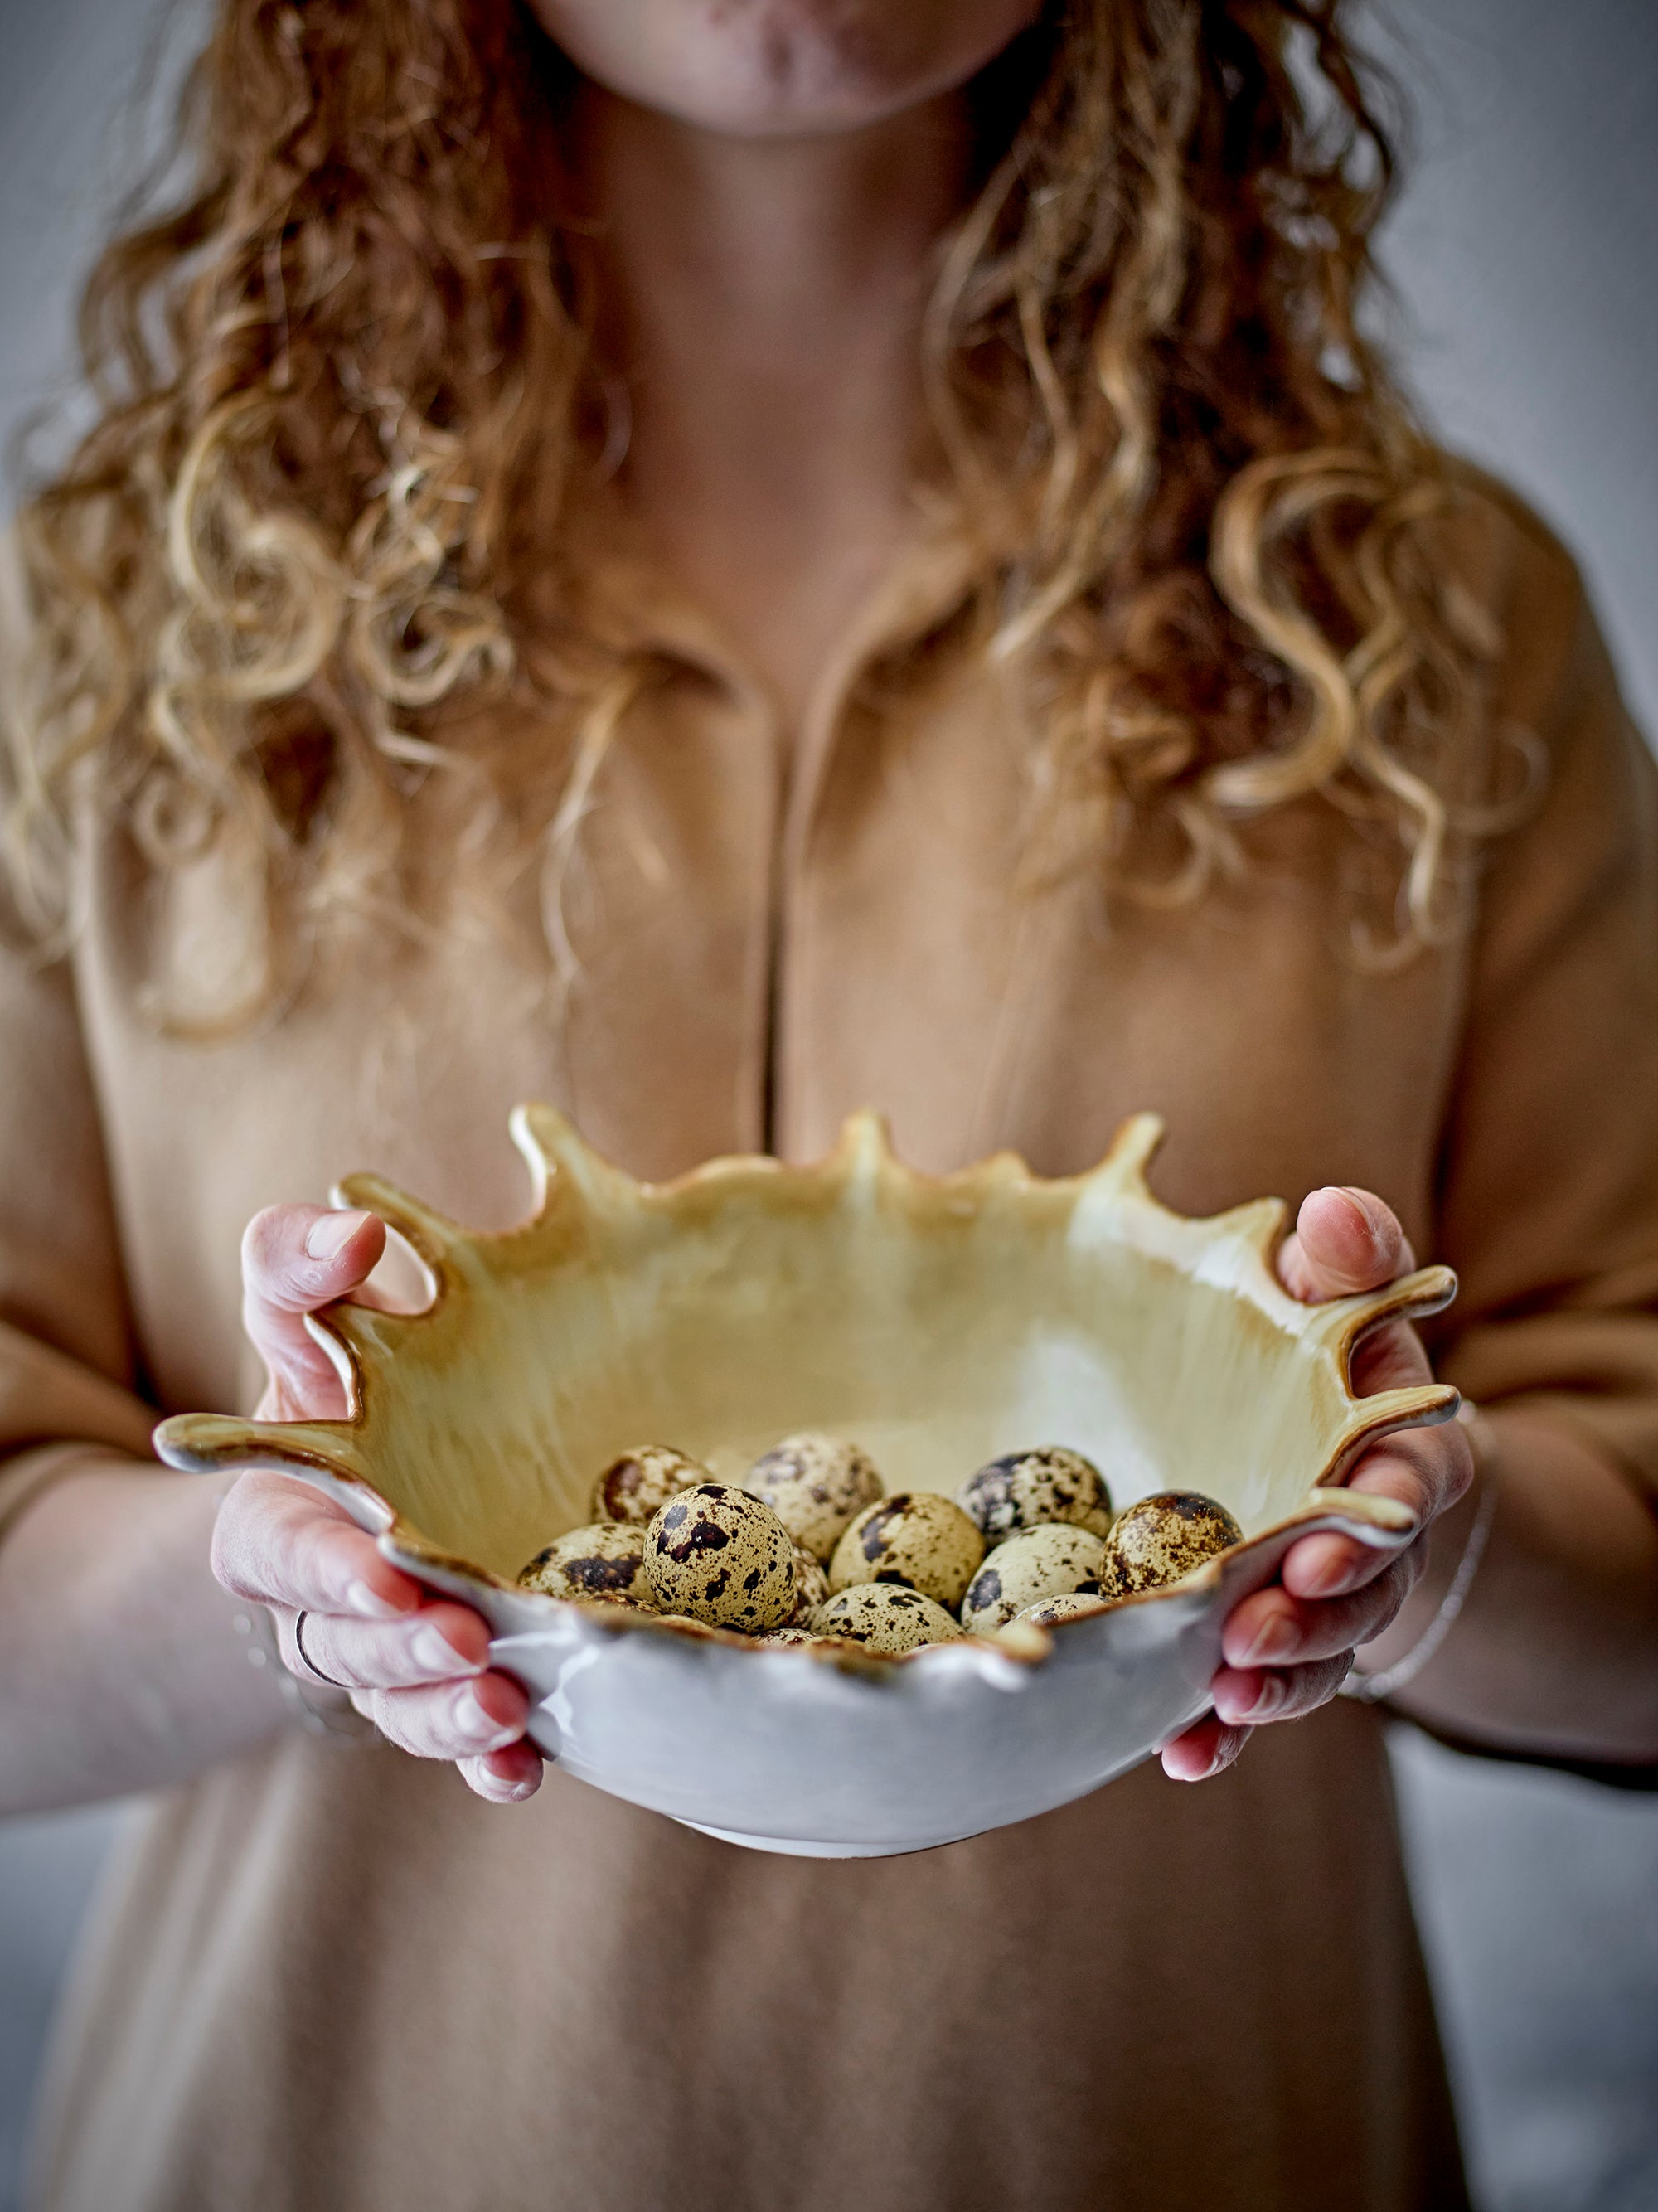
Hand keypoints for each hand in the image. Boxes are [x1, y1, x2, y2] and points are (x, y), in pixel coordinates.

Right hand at [211, 1203, 543, 1802]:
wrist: (387, 1466)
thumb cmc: (347, 1382)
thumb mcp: (306, 1314)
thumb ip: (302, 1264)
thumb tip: (351, 1230)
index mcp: (282, 1515)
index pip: (288, 1553)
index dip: (330, 1570)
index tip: (386, 1572)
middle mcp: (331, 1600)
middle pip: (352, 1644)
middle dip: (402, 1650)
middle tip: (464, 1642)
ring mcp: (393, 1655)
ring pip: (407, 1704)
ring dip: (449, 1713)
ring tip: (506, 1710)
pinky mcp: (454, 1688)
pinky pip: (461, 1745)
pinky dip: (489, 1765)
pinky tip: (528, 1770)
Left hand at [1160, 1186, 1472, 1782]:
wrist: (1321, 1449)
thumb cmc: (1315, 1360)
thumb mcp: (1336, 1296)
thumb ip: (1346, 1257)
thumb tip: (1332, 1211)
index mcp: (1395, 1449)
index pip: (1404, 1482)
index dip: (1375, 1511)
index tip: (1331, 1531)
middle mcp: (1368, 1538)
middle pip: (1360, 1588)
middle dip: (1313, 1616)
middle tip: (1257, 1634)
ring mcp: (1318, 1601)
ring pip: (1311, 1655)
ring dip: (1271, 1685)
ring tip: (1221, 1702)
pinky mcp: (1263, 1642)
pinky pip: (1248, 1696)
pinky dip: (1219, 1732)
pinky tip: (1179, 1757)